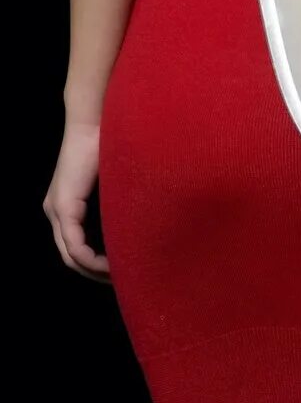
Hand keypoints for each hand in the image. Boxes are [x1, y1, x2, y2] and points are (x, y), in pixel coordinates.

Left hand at [43, 121, 109, 281]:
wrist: (94, 121)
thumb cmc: (111, 143)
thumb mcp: (116, 181)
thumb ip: (119, 200)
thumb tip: (141, 219)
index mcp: (68, 205)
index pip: (77, 246)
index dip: (97, 263)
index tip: (122, 269)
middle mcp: (57, 211)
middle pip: (71, 257)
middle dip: (95, 274)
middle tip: (121, 280)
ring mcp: (57, 210)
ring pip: (70, 256)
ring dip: (94, 270)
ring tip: (119, 275)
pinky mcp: (63, 206)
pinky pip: (73, 245)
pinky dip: (90, 258)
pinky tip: (109, 264)